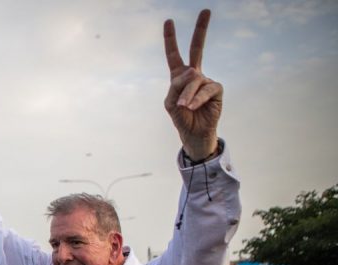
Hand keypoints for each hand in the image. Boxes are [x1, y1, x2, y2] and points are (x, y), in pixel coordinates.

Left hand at [163, 9, 221, 159]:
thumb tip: (193, 73)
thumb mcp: (170, 103)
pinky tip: (192, 106)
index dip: (170, 39)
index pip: (174, 55)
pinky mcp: (216, 89)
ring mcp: (206, 80)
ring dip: (187, 95)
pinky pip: (205, 89)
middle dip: (201, 29)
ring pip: (194, 80)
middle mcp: (194, 74)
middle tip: (206, 10)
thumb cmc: (181, 117)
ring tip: (183, 106)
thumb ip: (176, 86)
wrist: (194, 133)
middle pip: (197, 48)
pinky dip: (196, 98)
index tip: (168, 22)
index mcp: (179, 76)